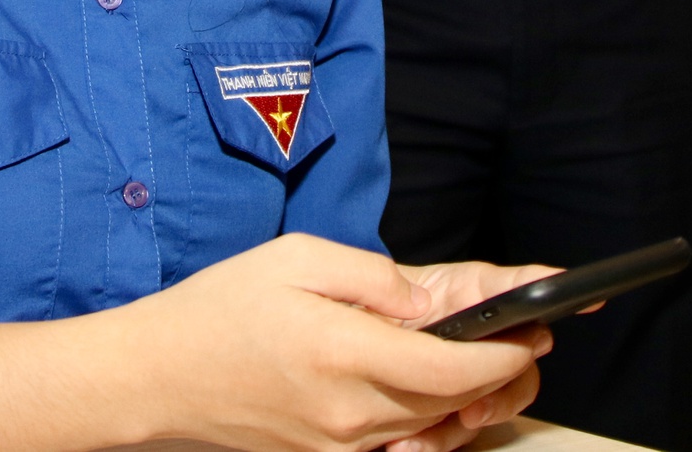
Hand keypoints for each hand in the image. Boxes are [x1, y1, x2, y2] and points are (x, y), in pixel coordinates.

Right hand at [110, 233, 548, 451]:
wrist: (155, 376)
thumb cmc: (220, 310)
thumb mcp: (298, 259)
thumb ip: (375, 278)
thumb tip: (428, 303)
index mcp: (347, 357)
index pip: (455, 369)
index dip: (507, 351)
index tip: (535, 327)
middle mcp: (351, 416)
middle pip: (455, 403)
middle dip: (502, 371)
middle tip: (527, 334)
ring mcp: (340, 446)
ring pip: (433, 428)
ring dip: (470, 397)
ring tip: (490, 359)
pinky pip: (400, 444)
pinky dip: (430, 420)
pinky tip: (433, 391)